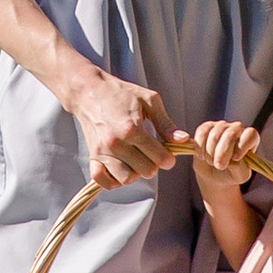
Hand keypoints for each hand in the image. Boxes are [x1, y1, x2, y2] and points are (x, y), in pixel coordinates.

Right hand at [71, 68, 177, 190]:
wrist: (89, 92)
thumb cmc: (121, 93)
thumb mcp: (148, 100)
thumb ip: (165, 123)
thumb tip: (183, 140)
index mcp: (133, 129)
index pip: (160, 158)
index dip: (168, 158)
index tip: (167, 153)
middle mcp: (117, 143)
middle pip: (147, 172)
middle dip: (153, 164)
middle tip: (150, 152)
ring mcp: (102, 152)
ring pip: (127, 179)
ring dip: (135, 172)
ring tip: (136, 159)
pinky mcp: (92, 157)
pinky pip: (103, 181)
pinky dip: (114, 180)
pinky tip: (121, 168)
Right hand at [189, 118, 262, 184]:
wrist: (214, 174)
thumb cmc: (231, 173)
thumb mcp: (240, 176)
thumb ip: (241, 167)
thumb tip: (233, 158)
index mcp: (250, 139)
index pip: (250, 134)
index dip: (242, 145)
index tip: (235, 158)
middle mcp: (237, 129)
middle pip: (230, 133)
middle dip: (223, 152)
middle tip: (219, 166)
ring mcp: (221, 126)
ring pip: (215, 134)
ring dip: (210, 152)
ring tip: (212, 162)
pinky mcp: (206, 127)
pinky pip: (202, 132)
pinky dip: (200, 147)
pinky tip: (201, 156)